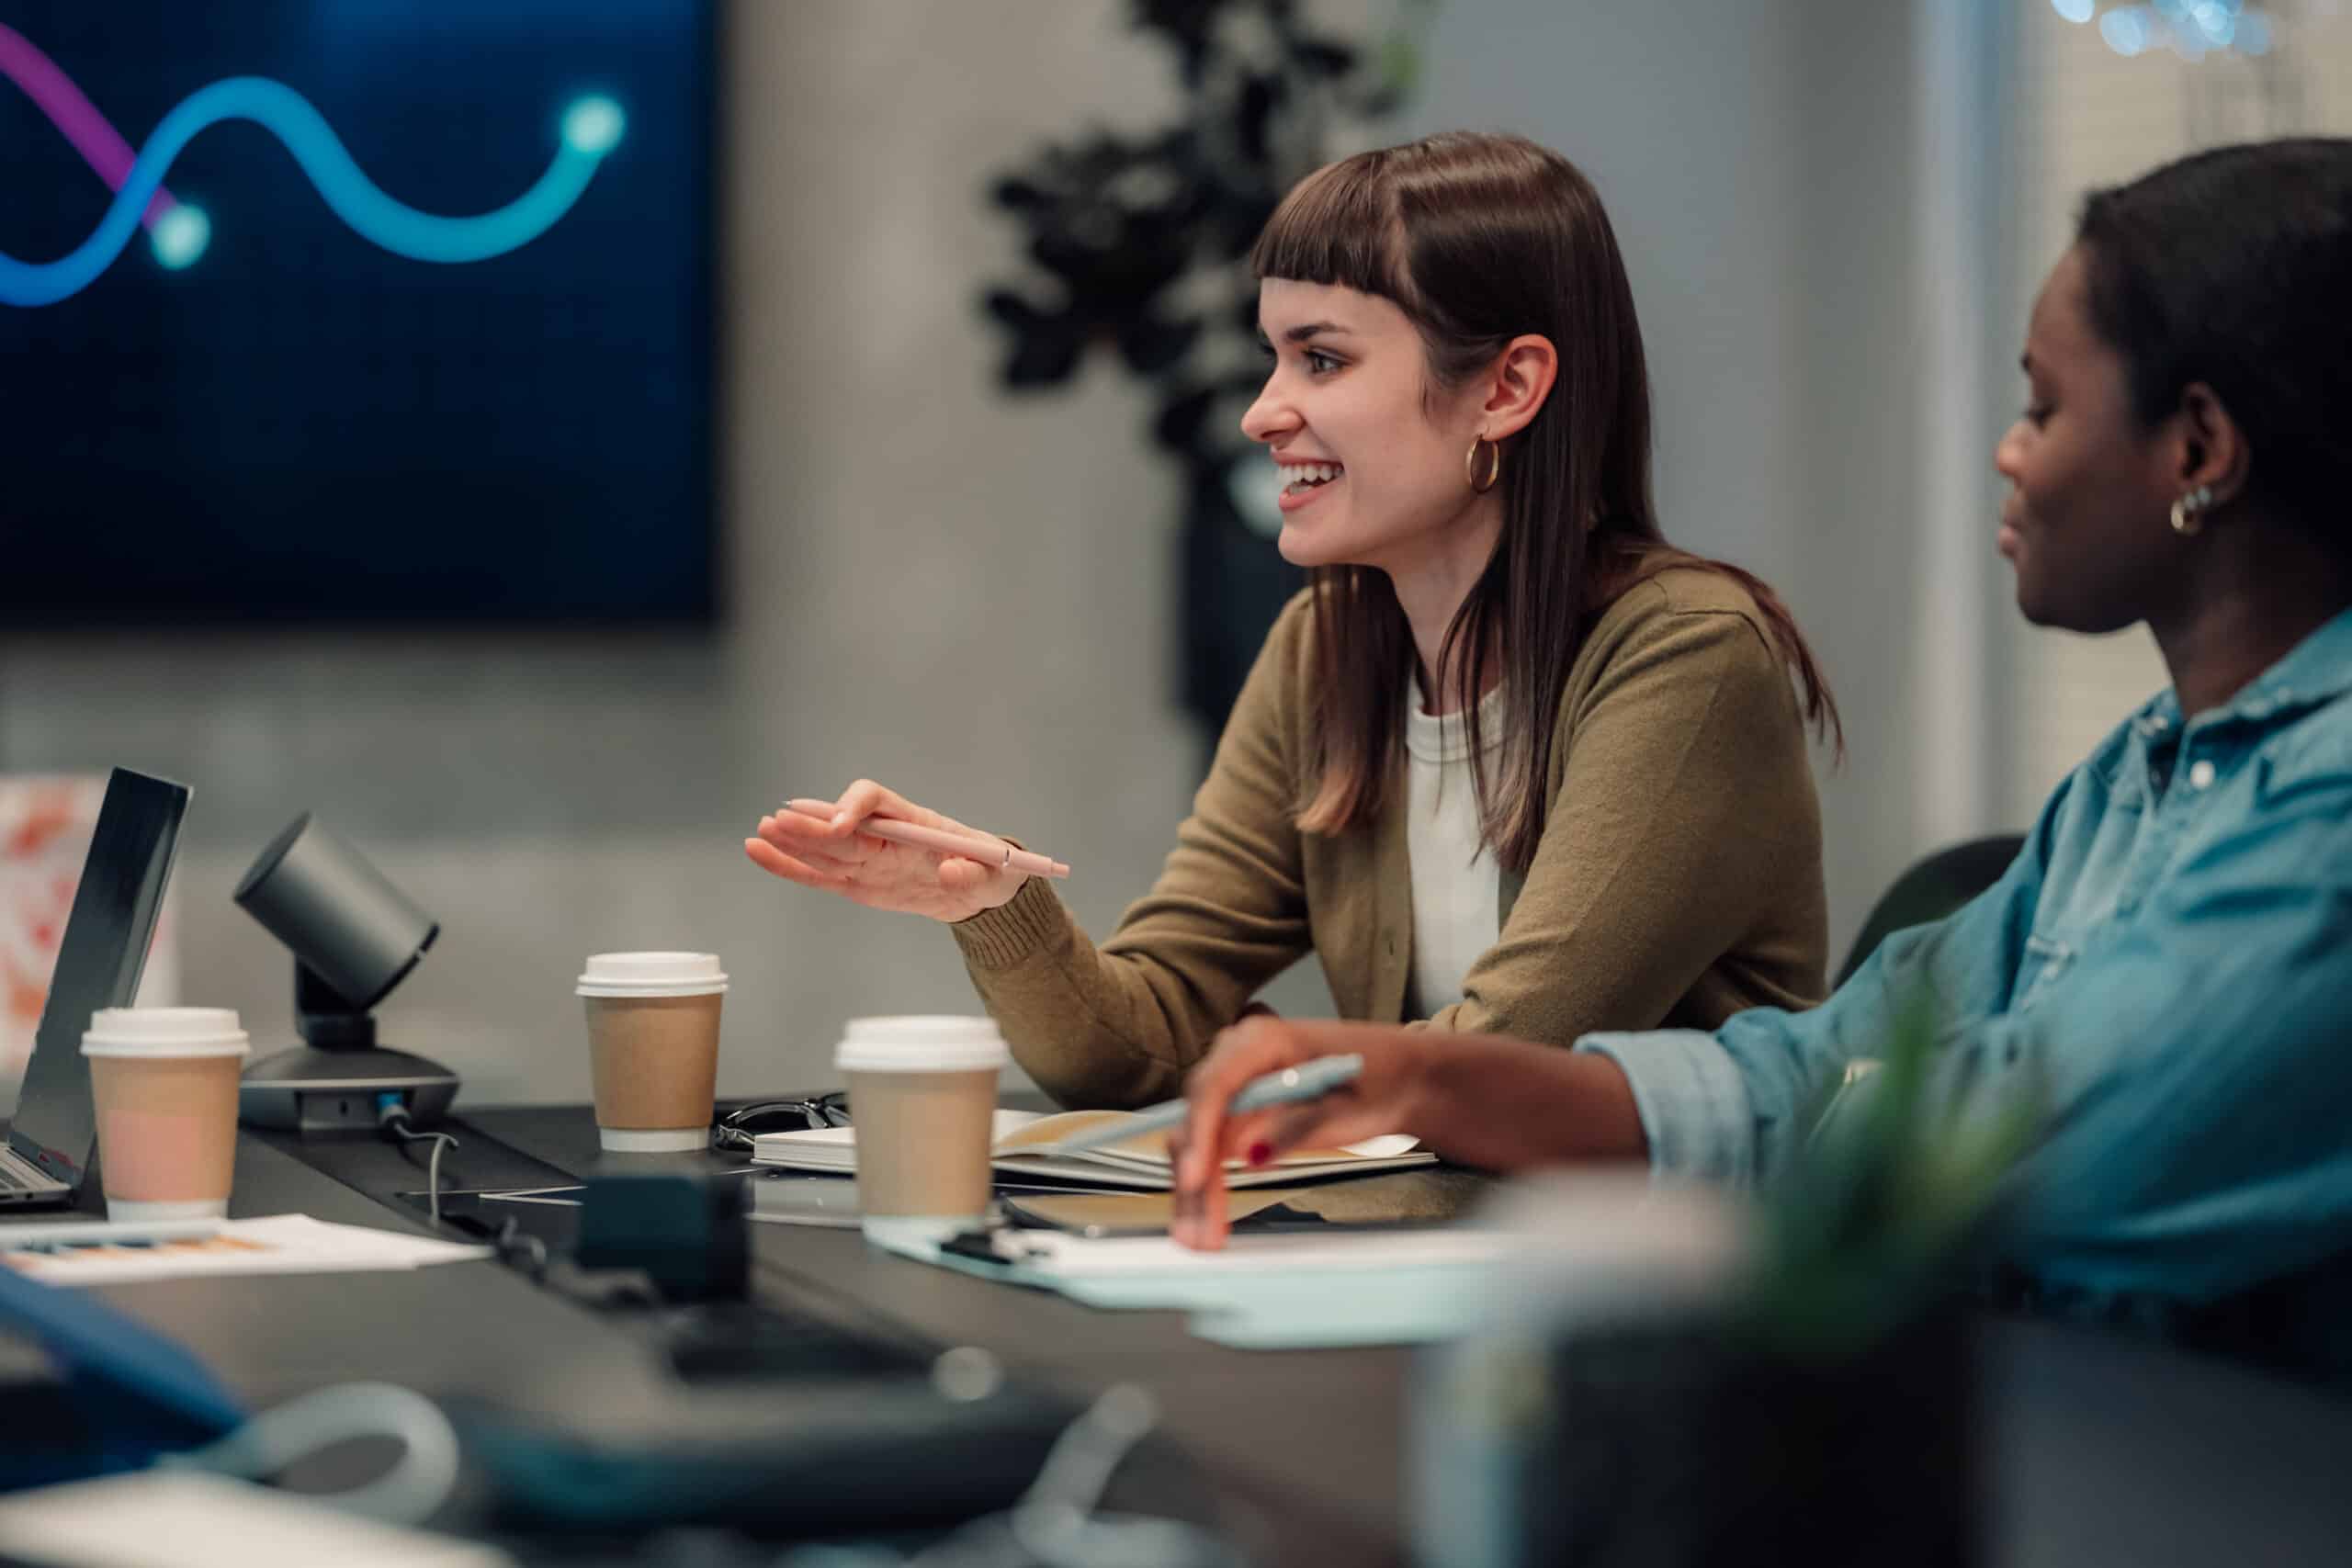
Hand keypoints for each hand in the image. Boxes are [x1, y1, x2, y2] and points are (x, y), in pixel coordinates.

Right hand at [744, 779, 1024, 923]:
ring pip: (824, 849)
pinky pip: (819, 874)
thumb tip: (951, 870)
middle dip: (811, 824)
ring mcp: (867, 857)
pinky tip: (760, 853)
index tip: (842, 825)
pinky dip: (790, 866)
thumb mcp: (992, 874)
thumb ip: (973, 872)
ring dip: (792, 841)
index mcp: (912, 820)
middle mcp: (882, 833)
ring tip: (760, 833)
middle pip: (841, 824)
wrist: (977, 889)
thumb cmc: (988, 869)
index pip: (875, 799)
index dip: (855, 807)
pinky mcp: (857, 882)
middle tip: (778, 821)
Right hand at [1168, 1016, 1431, 1250]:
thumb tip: (1249, 1153)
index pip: (1215, 1086)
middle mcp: (1237, 1058)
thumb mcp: (1347, 1104)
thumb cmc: (1379, 1078)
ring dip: (1195, 1193)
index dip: (1200, 1132)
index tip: (1195, 1176)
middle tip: (1201, 1230)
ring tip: (1199, 1239)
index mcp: (1262, 1040)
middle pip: (1198, 1118)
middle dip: (1195, 1177)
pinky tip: (1205, 1222)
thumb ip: (1297, 1126)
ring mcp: (1235, 1087)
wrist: (1397, 1077)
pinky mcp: (1239, 1115)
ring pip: (1197, 1142)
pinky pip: (1213, 1153)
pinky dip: (1209, 1189)